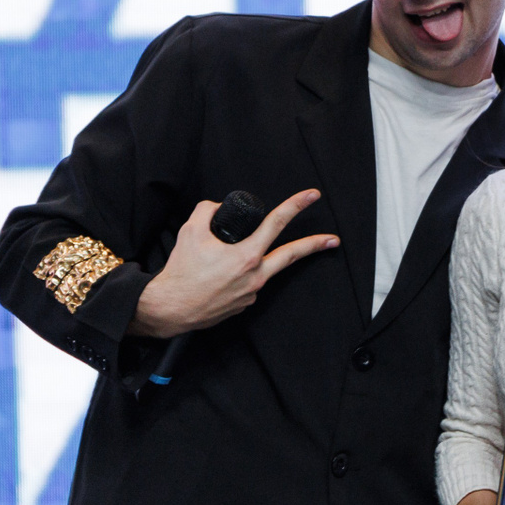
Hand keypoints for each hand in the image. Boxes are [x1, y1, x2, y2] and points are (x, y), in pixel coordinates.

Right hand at [130, 189, 337, 337]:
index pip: (277, 223)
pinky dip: (239, 275)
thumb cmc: (181, 273)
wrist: (171, 308)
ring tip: (237, 258)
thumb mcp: (191, 231)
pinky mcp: (244, 304)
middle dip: (314, 245)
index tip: (312, 196)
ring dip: (262, 260)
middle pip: (291, 255)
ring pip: (265, 269)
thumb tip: (217, 208)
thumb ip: (207, 211)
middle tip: (333, 240)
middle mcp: (255, 276)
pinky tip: (218, 277)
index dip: (296, 205)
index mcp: (247, 256)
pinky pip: (248, 283)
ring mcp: (252, 293)